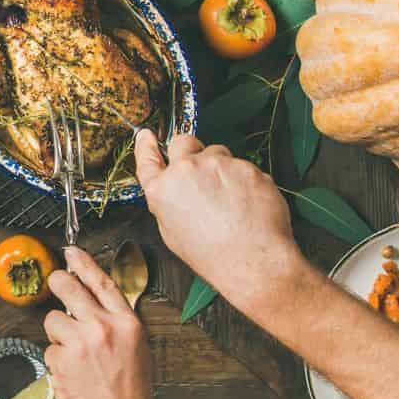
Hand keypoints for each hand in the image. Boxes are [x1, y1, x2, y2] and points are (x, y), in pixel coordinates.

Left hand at [43, 247, 152, 398]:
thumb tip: (92, 303)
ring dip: (58, 335)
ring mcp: (81, 342)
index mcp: (127, 324)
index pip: (102, 283)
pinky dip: (56, 360)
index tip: (71, 252)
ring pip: (53, 319)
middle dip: (57, 283)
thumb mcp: (135, 350)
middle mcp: (104, 327)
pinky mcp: (61, 359)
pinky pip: (48, 348)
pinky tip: (72, 375)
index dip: (84, 263)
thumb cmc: (129, 395)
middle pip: (68, 287)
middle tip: (56, 284)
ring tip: (75, 358)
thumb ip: (116, 323)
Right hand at [134, 130, 300, 310]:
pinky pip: (243, 166)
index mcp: (162, 190)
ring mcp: (217, 164)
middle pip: (183, 142)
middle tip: (202, 174)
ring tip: (230, 200)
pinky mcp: (246, 166)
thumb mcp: (172, 233)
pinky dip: (245, 180)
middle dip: (191, 152)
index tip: (147, 137)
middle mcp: (186, 171)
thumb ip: (168, 202)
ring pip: (218, 153)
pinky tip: (248, 204)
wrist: (253, 261)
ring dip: (221, 168)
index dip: (146, 145)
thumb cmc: (213, 255)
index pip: (147, 158)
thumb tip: (175, 190)